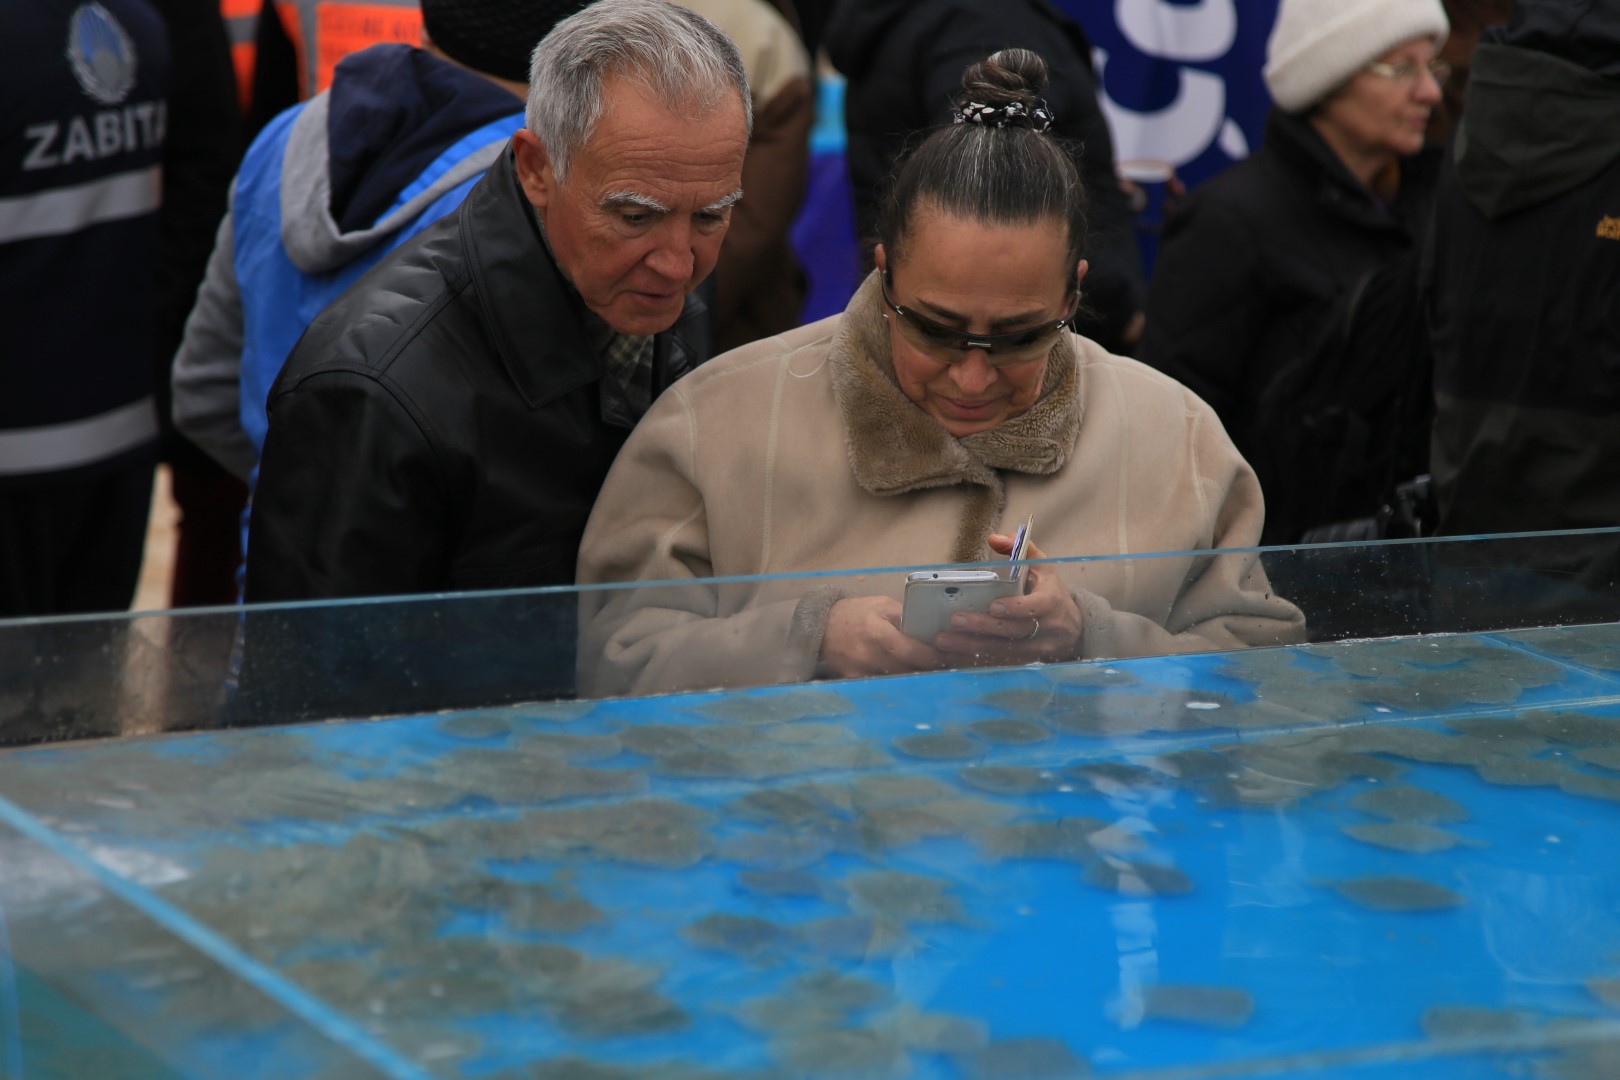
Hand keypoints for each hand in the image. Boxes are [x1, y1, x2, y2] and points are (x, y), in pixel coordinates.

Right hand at [818, 595, 947, 678]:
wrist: (821, 626)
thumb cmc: (855, 613)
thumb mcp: (881, 605)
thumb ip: (905, 616)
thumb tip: (932, 628)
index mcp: (876, 631)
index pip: (910, 651)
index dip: (931, 657)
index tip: (948, 657)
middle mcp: (867, 655)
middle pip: (907, 671)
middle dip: (928, 670)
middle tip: (946, 666)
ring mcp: (859, 671)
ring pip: (897, 681)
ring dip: (914, 678)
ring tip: (929, 671)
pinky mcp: (854, 681)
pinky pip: (882, 684)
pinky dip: (896, 682)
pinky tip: (906, 677)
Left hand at [929, 536, 1082, 664]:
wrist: (1072, 628)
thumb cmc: (1050, 591)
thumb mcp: (1042, 566)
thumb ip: (1020, 548)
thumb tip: (994, 538)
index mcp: (1051, 602)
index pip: (1036, 607)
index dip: (1016, 608)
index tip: (994, 606)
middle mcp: (1045, 628)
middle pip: (1013, 631)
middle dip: (982, 626)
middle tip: (955, 620)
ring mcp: (1034, 649)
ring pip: (1002, 651)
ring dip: (970, 647)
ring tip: (943, 641)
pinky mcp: (1022, 662)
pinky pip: (997, 663)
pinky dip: (973, 661)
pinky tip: (950, 656)